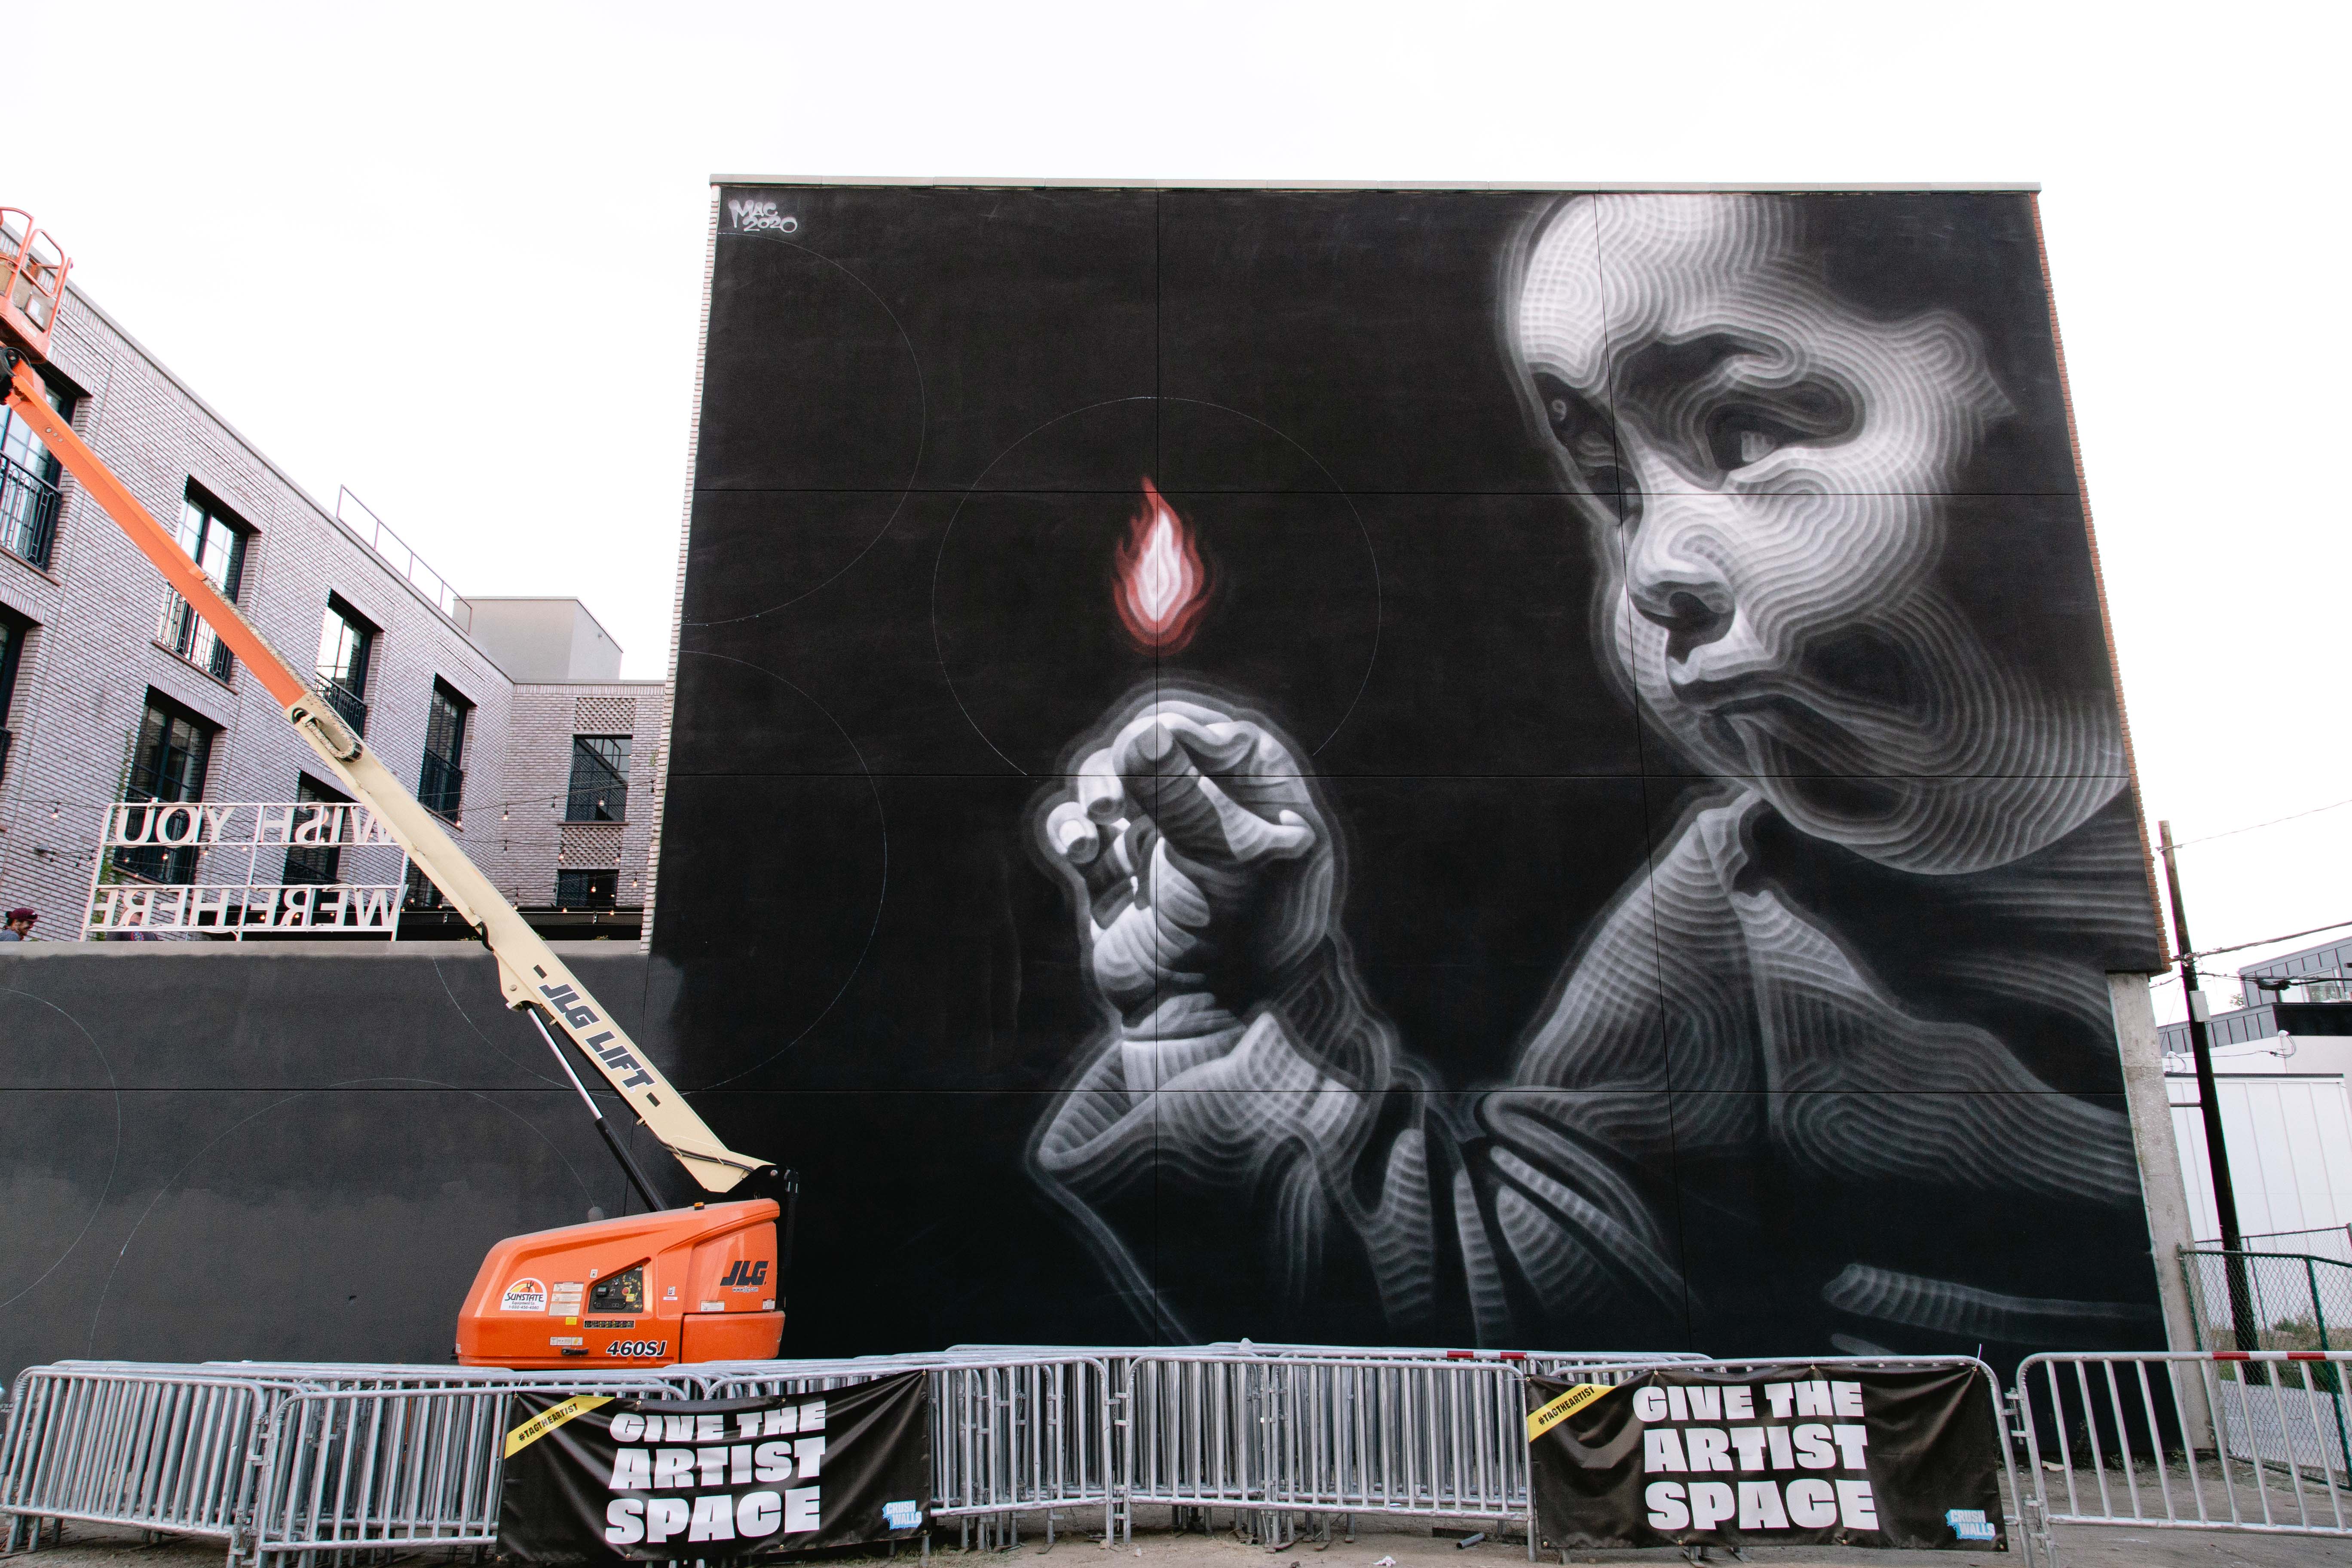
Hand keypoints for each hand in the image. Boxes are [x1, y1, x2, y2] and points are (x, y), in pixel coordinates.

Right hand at [1037, 694, 1334, 1034]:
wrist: (1202, 1020)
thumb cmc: (1238, 936)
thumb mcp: (1224, 857)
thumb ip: (1181, 792)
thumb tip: (1143, 732)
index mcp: (1261, 798)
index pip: (1216, 733)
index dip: (1181, 728)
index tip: (1160, 742)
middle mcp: (1206, 812)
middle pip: (1151, 746)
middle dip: (1129, 755)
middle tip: (1123, 778)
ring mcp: (1153, 842)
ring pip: (1107, 780)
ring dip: (1095, 784)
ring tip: (1102, 812)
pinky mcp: (1108, 875)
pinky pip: (1075, 831)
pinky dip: (1069, 829)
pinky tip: (1082, 848)